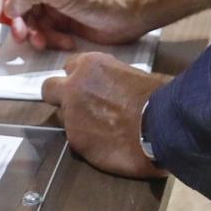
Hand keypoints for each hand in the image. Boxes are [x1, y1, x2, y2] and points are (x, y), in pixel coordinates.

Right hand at [0, 0, 153, 48]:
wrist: (132, 13)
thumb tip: (7, 3)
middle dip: (17, 19)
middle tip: (19, 33)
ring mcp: (56, 0)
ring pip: (30, 19)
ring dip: (33, 32)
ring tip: (42, 41)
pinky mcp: (63, 19)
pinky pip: (44, 31)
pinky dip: (50, 38)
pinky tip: (64, 41)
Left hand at [42, 53, 166, 178]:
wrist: (160, 127)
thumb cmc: (155, 96)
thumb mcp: (133, 73)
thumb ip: (113, 76)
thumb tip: (115, 84)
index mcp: (89, 65)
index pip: (69, 66)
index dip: (79, 77)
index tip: (89, 86)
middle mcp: (73, 88)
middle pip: (50, 89)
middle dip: (60, 96)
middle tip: (80, 106)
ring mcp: (72, 117)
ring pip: (62, 117)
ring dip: (75, 121)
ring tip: (100, 130)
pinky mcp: (76, 142)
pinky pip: (75, 140)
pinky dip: (87, 142)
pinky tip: (106, 145)